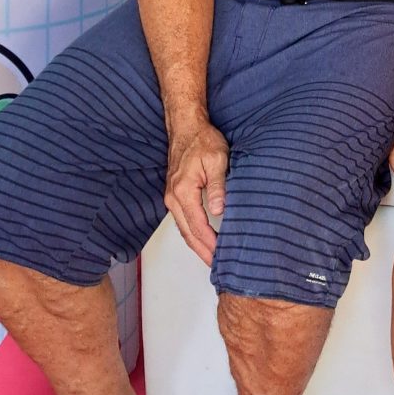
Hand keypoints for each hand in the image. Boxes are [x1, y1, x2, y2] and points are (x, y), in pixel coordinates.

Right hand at [165, 113, 229, 263]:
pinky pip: (182, 220)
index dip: (211, 243)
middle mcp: (173, 198)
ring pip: (183, 229)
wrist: (186, 127)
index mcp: (183, 192)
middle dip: (202, 251)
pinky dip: (192, 233)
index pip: (198, 226)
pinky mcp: (174, 195)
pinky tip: (202, 239)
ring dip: (197, 245)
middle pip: (187, 233)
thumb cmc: (203, 141)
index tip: (222, 256)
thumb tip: (219, 210)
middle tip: (217, 267)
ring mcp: (171, 197)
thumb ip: (218, 186)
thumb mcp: (217, 160)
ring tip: (211, 258)